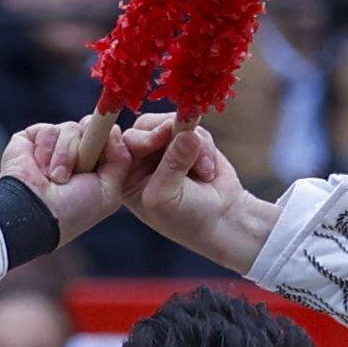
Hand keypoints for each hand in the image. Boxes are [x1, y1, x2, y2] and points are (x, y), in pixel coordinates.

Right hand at [2, 115, 131, 246]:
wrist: (37, 211)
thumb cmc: (73, 210)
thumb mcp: (109, 192)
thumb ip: (121, 161)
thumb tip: (114, 130)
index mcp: (94, 167)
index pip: (108, 138)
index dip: (108, 139)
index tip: (107, 147)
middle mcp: (74, 155)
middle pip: (91, 127)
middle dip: (89, 142)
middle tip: (80, 166)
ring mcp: (52, 146)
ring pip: (70, 129)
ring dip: (65, 155)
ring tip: (55, 178)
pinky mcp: (31, 139)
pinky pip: (48, 130)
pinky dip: (47, 149)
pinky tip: (41, 169)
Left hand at [118, 110, 277, 270]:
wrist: (223, 222)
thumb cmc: (187, 219)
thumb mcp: (167, 196)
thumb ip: (171, 163)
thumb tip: (188, 133)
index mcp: (127, 175)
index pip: (125, 145)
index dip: (141, 138)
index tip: (159, 138)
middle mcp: (143, 159)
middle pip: (148, 127)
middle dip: (169, 135)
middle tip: (187, 139)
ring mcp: (166, 148)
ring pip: (173, 124)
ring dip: (193, 145)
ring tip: (203, 171)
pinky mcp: (188, 141)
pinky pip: (195, 128)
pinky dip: (205, 147)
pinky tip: (208, 172)